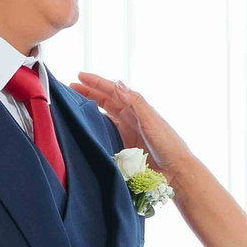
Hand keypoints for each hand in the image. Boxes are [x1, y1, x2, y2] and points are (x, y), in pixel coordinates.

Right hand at [70, 73, 193, 177]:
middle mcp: (131, 117)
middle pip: (106, 100)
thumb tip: (117, 84)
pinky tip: (86, 126)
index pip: (113, 91)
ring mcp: (127, 131)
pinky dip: (96, 127)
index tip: (79, 76)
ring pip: (104, 115)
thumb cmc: (167, 144)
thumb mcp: (150, 120)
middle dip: (89, 92)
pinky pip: (107, 132)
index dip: (96, 83)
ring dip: (90, 108)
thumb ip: (134, 102)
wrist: (175, 170)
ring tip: (74, 104)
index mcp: (137, 107)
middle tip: (71, 87)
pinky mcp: (125, 146)